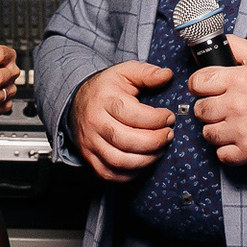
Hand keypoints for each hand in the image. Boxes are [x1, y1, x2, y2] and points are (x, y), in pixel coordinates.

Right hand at [70, 62, 175, 182]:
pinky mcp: (89, 158)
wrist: (77, 101)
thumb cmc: (106, 88)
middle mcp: (95, 122)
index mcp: (105, 99)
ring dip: (146, 160)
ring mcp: (90, 143)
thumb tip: (167, 75)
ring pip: (119, 161)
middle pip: (126, 141)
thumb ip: (147, 73)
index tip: (169, 118)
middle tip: (168, 135)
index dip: (156, 119)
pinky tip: (142, 162)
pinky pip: (109, 174)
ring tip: (159, 149)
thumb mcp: (125, 73)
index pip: (133, 115)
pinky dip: (130, 174)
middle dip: (154, 141)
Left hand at [189, 36, 246, 166]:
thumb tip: (217, 40)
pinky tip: (239, 140)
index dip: (199, 86)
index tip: (204, 90)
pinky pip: (221, 154)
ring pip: (208, 133)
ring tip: (232, 124)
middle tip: (222, 108)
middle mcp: (238, 105)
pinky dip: (228, 150)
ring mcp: (242, 130)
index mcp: (239, 80)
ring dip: (217, 130)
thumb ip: (236, 47)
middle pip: (200, 110)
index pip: (198, 82)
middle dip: (208, 109)